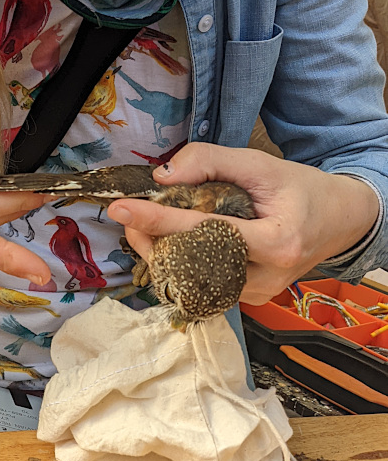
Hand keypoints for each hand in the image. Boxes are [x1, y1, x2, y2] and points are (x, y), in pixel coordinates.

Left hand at [107, 143, 378, 304]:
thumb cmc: (300, 190)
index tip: (123, 210)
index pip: (206, 231)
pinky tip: (175, 241)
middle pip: (192, 262)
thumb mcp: (260, 163)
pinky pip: (202, 283)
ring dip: (163, 250)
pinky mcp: (247, 299)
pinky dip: (181, 261)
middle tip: (130, 215)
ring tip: (150, 224)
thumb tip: (163, 176)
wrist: (337, 222)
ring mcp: (255, 294)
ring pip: (192, 278)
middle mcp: (265, 277)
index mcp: (276, 242)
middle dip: (152, 238)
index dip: (160, 220)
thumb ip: (211, 161)